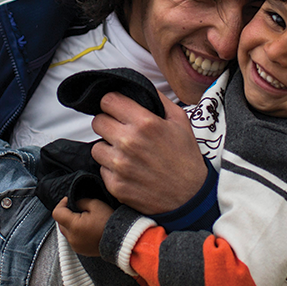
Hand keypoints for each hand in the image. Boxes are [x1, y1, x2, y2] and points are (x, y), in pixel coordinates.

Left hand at [53, 197, 113, 256]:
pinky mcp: (80, 251)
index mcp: (74, 226)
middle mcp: (72, 238)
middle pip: (60, 223)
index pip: (57, 213)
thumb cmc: (109, 221)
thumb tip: (74, 204)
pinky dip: (75, 233)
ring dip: (70, 224)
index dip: (61, 204)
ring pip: (65, 232)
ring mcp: (75, 246)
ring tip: (83, 219)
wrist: (121, 240)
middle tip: (78, 209)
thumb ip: (81, 202)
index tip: (69, 200)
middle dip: (66, 214)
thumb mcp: (96, 204)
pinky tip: (86, 229)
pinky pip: (72, 239)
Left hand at [89, 91, 207, 215]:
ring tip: (125, 153)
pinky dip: (111, 169)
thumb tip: (139, 88)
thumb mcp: (180, 121)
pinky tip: (128, 170)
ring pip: (96, 147)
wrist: (190, 197)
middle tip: (120, 131)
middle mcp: (129, 142)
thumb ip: (159, 100)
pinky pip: (102, 168)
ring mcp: (120, 165)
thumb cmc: (186, 158)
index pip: (108, 101)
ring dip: (107, 148)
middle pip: (97, 121)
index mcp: (145, 123)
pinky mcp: (115, 185)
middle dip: (108, 124)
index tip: (117, 110)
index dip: (112, 104)